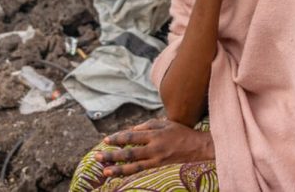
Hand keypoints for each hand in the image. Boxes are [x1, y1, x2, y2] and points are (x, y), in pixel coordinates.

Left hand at [95, 118, 214, 177]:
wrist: (197, 147)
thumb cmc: (180, 132)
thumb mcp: (164, 123)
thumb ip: (146, 126)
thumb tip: (130, 131)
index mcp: (155, 134)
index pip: (132, 136)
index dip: (118, 139)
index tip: (105, 140)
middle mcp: (154, 148)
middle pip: (130, 153)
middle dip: (112, 155)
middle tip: (97, 157)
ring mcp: (156, 159)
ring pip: (134, 166)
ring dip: (117, 168)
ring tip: (104, 170)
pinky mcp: (158, 166)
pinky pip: (141, 170)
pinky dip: (128, 171)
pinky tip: (118, 173)